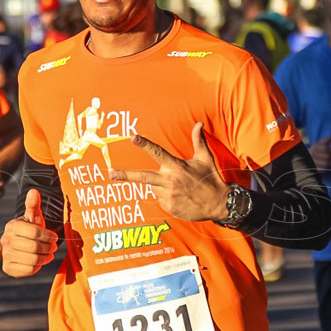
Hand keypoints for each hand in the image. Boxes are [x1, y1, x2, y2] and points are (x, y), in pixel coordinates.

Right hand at [1, 189, 57, 277]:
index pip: (35, 232)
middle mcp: (5, 241)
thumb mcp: (34, 217)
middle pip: (35, 247)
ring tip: (49, 254)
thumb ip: (33, 205)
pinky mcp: (8, 269)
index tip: (54, 237)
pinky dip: (38, 267)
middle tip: (53, 247)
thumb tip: (34, 191)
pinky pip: (28, 270)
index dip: (48, 236)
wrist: (24, 245)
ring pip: (33, 260)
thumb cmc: (31, 229)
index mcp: (12, 226)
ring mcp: (5, 255)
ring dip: (46, 258)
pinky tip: (39, 261)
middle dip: (49, 248)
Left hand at [109, 122, 228, 221]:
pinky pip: (161, 199)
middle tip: (110, 174)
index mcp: (177, 167)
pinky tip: (181, 197)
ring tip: (180, 187)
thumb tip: (199, 123)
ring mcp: (168, 195)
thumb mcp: (205, 158)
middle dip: (125, 175)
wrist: (219, 204)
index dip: (144, 144)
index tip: (133, 137)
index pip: (157, 152)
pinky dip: (167, 196)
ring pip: (154, 188)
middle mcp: (170, 181)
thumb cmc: (211, 179)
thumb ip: (198, 140)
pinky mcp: (169, 207)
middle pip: (142, 177)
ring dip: (161, 186)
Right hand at [309, 135, 330, 169]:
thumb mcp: (320, 143)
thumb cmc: (316, 150)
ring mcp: (313, 161)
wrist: (307, 158)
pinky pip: (322, 169)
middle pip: (326, 156)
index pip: (325, 148)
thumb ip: (326, 140)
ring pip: (325, 163)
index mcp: (314, 147)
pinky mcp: (314, 168)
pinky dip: (328, 167)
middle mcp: (312, 154)